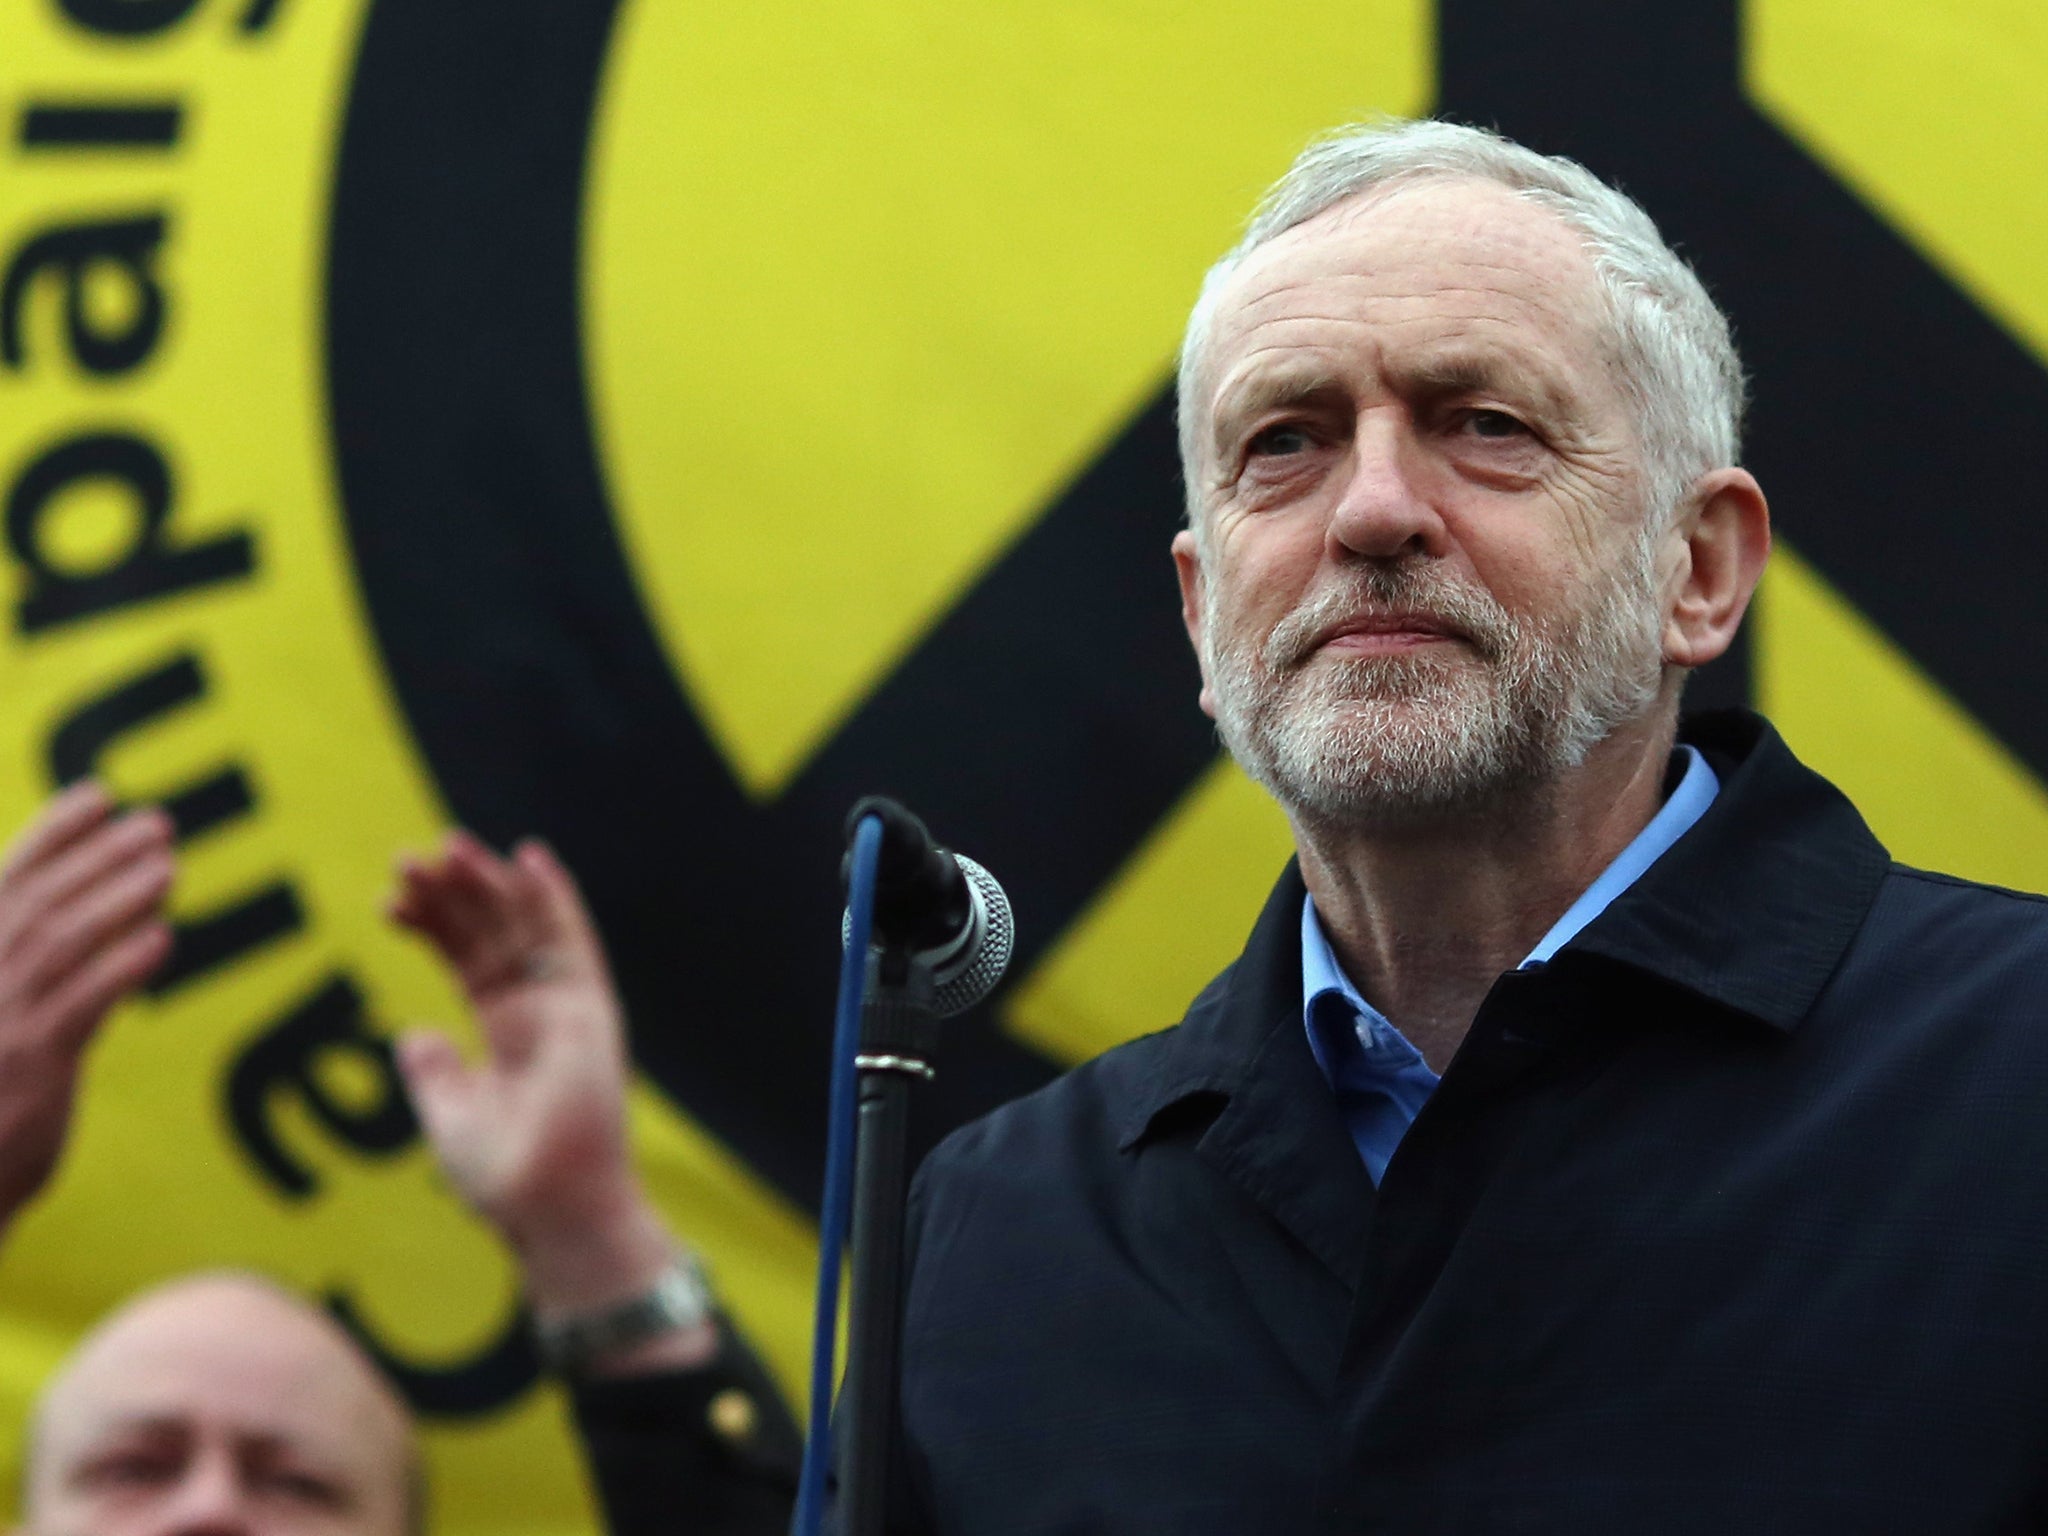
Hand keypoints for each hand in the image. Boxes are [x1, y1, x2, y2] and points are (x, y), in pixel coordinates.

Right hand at [0, 782, 171, 1234]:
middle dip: (100, 854)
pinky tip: (162, 938)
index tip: (100, 795)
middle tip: (158, 822)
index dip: (53, 833)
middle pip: (41, 901)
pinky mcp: (32, 1066)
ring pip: (63, 943)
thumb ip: (46, 969)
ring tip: (169, 866)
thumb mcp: (10, 1018)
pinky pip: (83, 1004)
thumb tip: (124, 919)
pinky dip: (122, 966)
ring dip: (119, 898)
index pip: (10, 880)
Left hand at [390, 832, 714, 1368]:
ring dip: (490, 884)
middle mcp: (537, 1012)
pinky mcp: (590, 1012)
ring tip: (447, 846)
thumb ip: (433, 1072)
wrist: (549, 1211)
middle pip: (491, 934)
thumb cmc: (505, 1181)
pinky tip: (528, 857)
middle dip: (452, 894)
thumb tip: (413, 1034)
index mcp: (504, 1033)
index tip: (389, 899)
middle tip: (408, 858)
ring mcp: (565, 1009)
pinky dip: (555, 899)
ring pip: (526, 928)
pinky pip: (573, 944)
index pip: (465, 961)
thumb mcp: (449, 1117)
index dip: (429, 925)